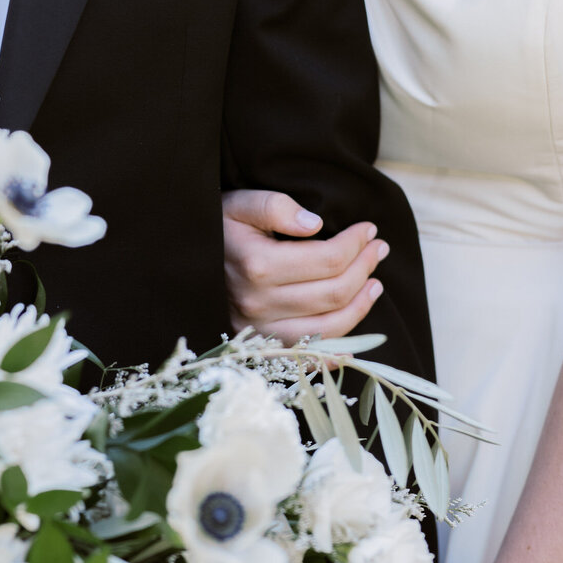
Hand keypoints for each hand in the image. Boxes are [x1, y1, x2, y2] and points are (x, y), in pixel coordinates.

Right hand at [222, 189, 388, 343]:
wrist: (183, 260)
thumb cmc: (218, 227)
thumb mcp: (240, 204)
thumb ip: (276, 207)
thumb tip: (315, 224)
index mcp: (257, 265)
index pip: (327, 259)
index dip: (356, 243)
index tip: (369, 229)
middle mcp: (258, 303)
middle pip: (333, 293)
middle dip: (365, 268)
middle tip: (379, 248)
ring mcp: (259, 331)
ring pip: (328, 328)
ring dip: (361, 307)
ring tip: (375, 283)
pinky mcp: (260, 349)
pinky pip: (307, 358)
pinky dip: (337, 352)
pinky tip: (357, 339)